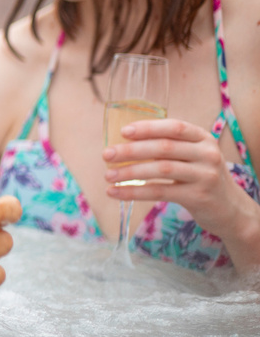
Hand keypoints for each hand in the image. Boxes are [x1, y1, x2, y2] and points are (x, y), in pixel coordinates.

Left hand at [103, 119, 256, 241]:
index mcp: (203, 138)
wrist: (229, 209)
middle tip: (106, 155)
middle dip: (131, 151)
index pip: (174, 127)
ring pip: (160, 169)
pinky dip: (134, 191)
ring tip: (108, 176)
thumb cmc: (200, 177)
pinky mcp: (198, 197)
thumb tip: (122, 143)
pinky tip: (115, 192)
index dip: (148, 128)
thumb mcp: (192, 156)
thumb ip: (168, 146)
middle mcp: (207, 154)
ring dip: (129, 172)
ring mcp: (205, 175)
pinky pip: (159, 191)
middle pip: (163, 148)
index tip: (123, 132)